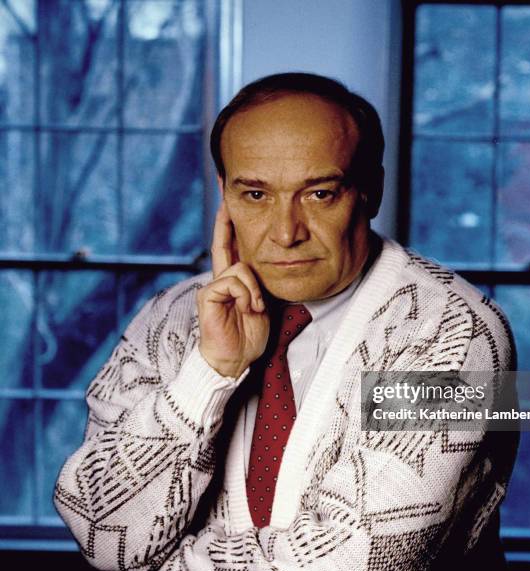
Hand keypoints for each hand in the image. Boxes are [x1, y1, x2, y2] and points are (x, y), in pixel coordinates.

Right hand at [197, 202, 269, 377]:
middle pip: (223, 243)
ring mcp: (212, 287)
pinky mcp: (208, 296)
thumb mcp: (261, 305)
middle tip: (225, 192)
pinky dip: (246, 294)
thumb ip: (258, 285)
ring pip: (239, 267)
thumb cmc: (248, 336)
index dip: (229, 226)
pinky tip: (249, 308)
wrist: (234, 360)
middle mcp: (220, 280)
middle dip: (225, 219)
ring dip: (254, 288)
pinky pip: (232, 281)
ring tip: (256, 307)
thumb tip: (261, 268)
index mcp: (234, 282)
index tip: (229, 204)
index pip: (231, 248)